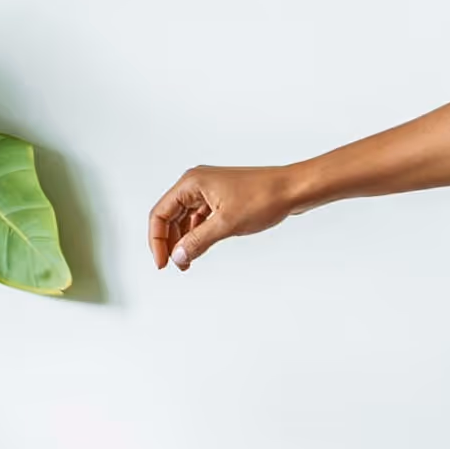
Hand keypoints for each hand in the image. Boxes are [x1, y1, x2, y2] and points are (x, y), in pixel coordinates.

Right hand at [148, 162, 295, 270]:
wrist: (293, 189)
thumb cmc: (264, 198)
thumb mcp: (226, 224)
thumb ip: (197, 242)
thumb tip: (177, 257)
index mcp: (192, 183)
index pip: (160, 213)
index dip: (156, 241)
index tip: (163, 264)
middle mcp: (196, 183)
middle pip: (169, 215)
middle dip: (169, 242)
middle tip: (175, 266)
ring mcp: (209, 189)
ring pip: (184, 218)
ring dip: (183, 240)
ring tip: (187, 262)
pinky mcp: (221, 197)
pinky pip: (199, 217)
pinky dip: (197, 234)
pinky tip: (200, 249)